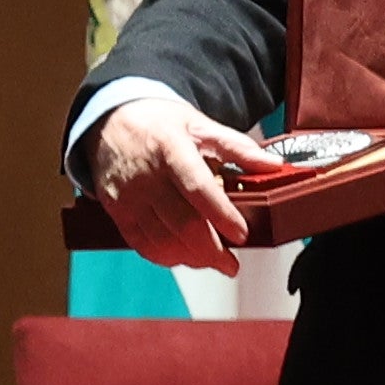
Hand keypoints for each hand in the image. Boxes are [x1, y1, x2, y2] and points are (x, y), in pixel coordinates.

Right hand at [82, 93, 285, 272]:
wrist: (109, 120)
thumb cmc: (160, 123)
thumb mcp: (200, 125)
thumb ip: (238, 147)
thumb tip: (274, 164)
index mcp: (171, 149)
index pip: (198, 189)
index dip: (222, 215)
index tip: (242, 234)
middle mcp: (147, 175)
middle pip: (181, 223)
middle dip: (211, 250)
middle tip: (232, 264)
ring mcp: (128, 195)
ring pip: (161, 238)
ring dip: (190, 258)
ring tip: (213, 263)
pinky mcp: (116, 209)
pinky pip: (139, 241)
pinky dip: (163, 256)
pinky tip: (183, 258)